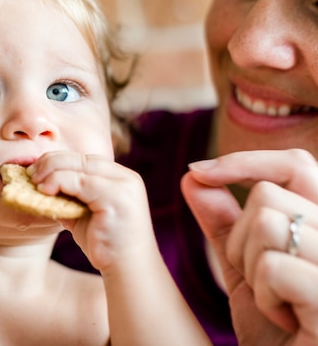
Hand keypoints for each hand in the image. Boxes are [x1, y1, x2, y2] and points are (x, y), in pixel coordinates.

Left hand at [28, 151, 153, 271]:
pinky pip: (81, 182)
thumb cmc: (104, 244)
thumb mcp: (82, 215)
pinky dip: (59, 181)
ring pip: (79, 166)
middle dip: (50, 162)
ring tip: (35, 182)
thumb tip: (38, 186)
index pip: (82, 159)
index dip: (56, 160)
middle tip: (30, 173)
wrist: (128, 270)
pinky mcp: (117, 196)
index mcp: (118, 177)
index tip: (34, 169)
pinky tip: (45, 190)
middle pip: (80, 158)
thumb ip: (67, 198)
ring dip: (52, 171)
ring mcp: (123, 185)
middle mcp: (124, 176)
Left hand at [182, 149, 317, 344]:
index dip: (245, 162)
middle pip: (269, 196)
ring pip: (268, 225)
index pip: (297, 165)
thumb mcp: (245, 268)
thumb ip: (225, 222)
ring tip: (275, 301)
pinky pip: (274, 267)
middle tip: (260, 280)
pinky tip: (286, 322)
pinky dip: (264, 297)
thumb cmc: (276, 330)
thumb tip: (194, 176)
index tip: (199, 171)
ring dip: (251, 268)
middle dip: (241, 238)